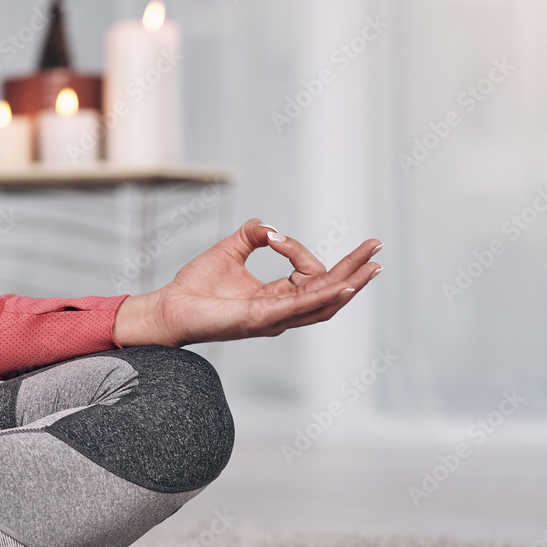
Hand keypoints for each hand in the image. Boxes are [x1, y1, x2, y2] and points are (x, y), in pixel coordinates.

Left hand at [112, 218, 382, 346]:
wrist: (169, 305)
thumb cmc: (195, 286)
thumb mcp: (229, 249)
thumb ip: (252, 235)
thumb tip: (270, 227)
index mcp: (276, 297)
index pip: (309, 274)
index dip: (299, 250)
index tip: (274, 236)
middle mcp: (280, 311)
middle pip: (328, 291)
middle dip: (355, 270)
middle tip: (377, 249)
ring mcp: (273, 318)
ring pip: (323, 303)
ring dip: (350, 284)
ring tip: (372, 267)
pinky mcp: (260, 319)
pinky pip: (299, 308)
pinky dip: (322, 296)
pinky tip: (343, 285)